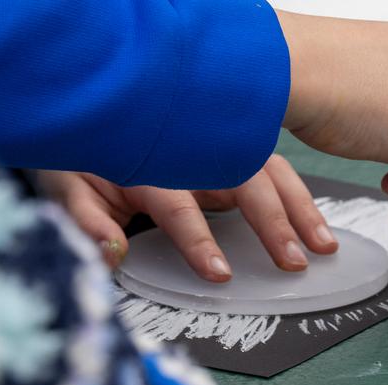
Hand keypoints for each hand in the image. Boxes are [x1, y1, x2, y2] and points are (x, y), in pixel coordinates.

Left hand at [37, 155, 338, 283]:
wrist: (82, 108)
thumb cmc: (77, 155)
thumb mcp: (66, 189)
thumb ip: (85, 223)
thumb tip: (110, 253)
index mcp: (147, 160)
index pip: (179, 205)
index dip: (200, 241)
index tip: (220, 274)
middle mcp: (190, 147)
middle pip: (242, 178)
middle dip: (272, 222)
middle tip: (292, 261)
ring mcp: (213, 146)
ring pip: (267, 169)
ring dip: (298, 207)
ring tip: (322, 244)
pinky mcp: (226, 150)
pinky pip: (269, 167)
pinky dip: (295, 195)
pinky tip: (313, 221)